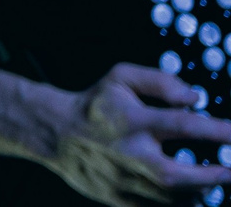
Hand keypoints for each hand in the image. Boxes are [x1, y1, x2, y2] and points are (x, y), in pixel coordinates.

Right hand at [43, 63, 230, 204]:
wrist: (55, 133)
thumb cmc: (96, 103)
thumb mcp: (122, 77)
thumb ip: (160, 82)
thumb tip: (195, 99)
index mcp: (132, 121)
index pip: (183, 125)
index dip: (218, 131)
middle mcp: (129, 153)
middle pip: (178, 175)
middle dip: (214, 177)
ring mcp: (123, 180)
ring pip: (173, 198)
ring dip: (200, 191)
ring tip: (217, 180)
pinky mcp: (120, 200)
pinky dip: (180, 204)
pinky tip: (193, 193)